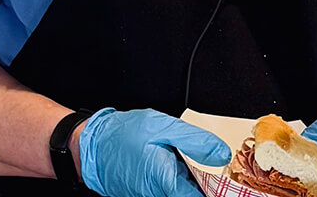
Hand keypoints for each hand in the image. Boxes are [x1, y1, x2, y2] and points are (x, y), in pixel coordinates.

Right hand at [78, 107, 229, 196]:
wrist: (91, 144)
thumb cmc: (123, 134)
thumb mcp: (164, 127)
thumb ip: (195, 141)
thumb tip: (221, 154)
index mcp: (164, 178)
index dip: (213, 194)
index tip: (225, 187)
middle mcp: (155, 193)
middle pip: (187, 196)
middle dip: (202, 188)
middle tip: (213, 176)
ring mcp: (147, 195)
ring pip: (176, 193)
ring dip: (188, 185)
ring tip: (195, 171)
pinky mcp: (142, 194)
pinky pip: (164, 191)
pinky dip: (175, 185)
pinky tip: (177, 170)